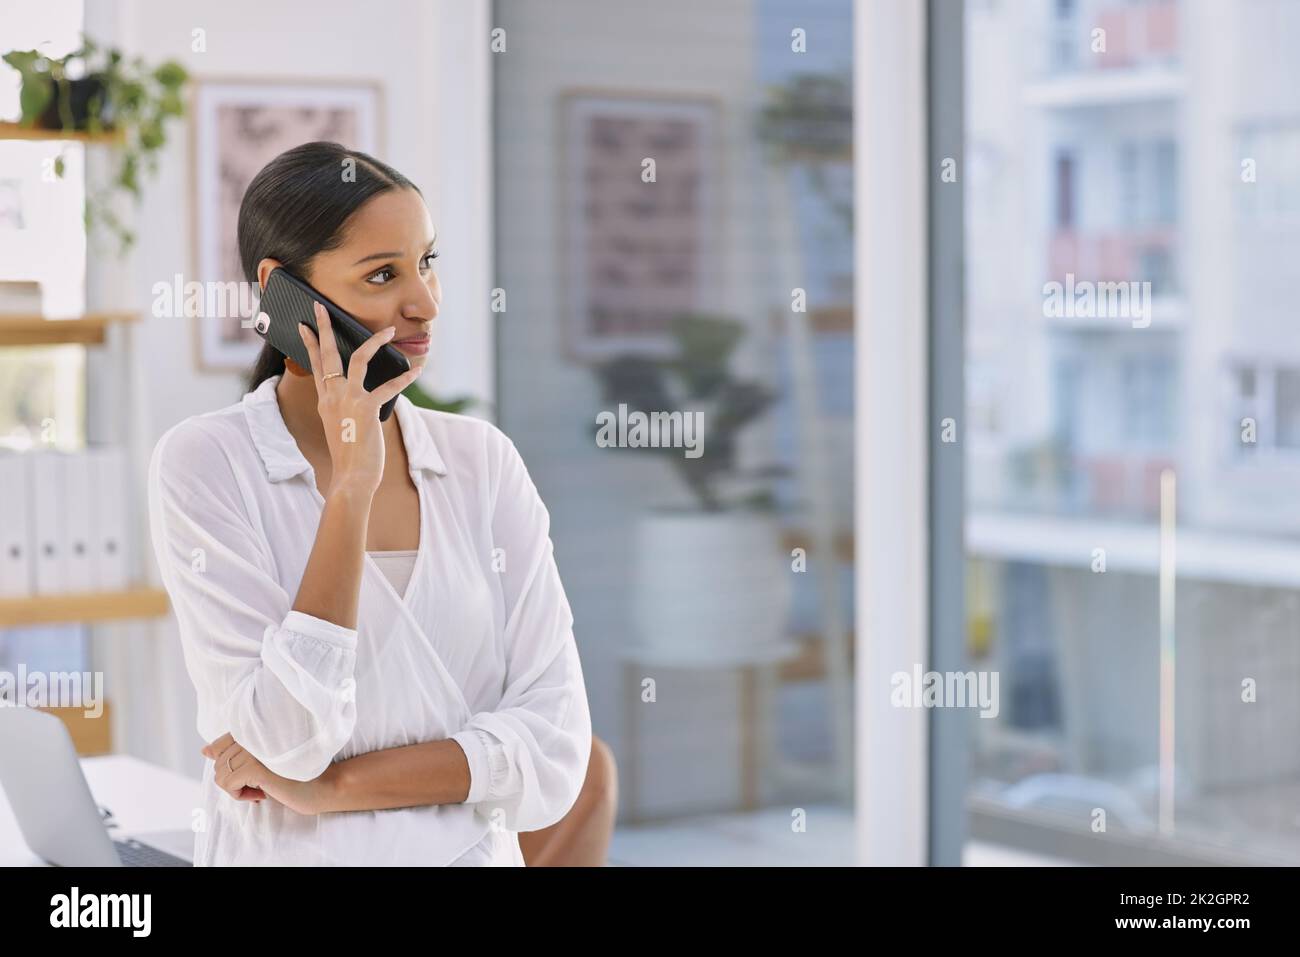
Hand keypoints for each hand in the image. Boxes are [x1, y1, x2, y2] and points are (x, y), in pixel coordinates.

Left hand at [202, 733, 328, 815]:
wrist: (323, 785)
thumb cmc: (294, 772)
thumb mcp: (261, 760)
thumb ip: (234, 751)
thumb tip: (204, 749)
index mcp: (256, 727)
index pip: (220, 744)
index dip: (230, 765)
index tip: (254, 773)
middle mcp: (254, 733)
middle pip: (219, 762)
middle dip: (236, 779)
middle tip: (262, 783)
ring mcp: (255, 748)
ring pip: (220, 774)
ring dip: (238, 788)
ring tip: (262, 788)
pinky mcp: (256, 766)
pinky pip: (227, 784)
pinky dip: (240, 795)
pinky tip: (261, 794)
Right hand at [297, 301, 420, 496]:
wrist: (351, 477)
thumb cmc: (349, 457)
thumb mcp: (339, 428)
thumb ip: (344, 411)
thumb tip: (357, 401)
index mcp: (325, 401)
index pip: (315, 366)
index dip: (310, 344)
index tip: (305, 326)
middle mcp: (332, 396)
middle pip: (326, 354)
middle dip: (323, 327)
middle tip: (320, 306)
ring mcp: (348, 400)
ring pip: (357, 359)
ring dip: (374, 342)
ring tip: (389, 330)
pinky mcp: (367, 408)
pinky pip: (389, 387)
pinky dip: (405, 378)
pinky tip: (417, 370)